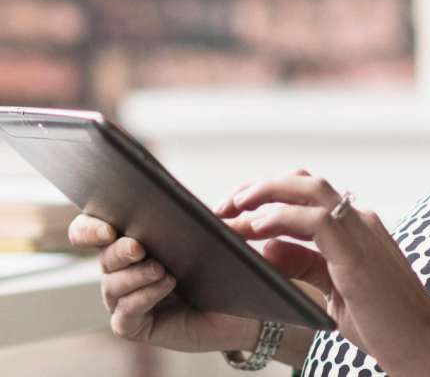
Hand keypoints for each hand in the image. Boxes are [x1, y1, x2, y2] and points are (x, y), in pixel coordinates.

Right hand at [67, 214, 259, 354]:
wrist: (239, 304)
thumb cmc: (220, 264)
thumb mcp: (208, 233)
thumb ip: (190, 218)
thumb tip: (176, 204)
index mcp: (130, 242)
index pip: (89, 231)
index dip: (89, 229)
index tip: (107, 229)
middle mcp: (121, 271)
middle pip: (103, 257)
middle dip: (119, 250)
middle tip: (139, 247)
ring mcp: (125, 300)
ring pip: (111, 285)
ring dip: (134, 275)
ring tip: (161, 269)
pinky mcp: (134, 326)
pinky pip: (125, 313)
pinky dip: (143, 297)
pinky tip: (165, 285)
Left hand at [216, 170, 429, 376]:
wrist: (425, 343)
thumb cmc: (385, 322)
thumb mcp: (334, 289)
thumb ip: (306, 264)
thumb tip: (268, 247)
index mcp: (355, 227)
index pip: (307, 194)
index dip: (268, 195)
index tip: (235, 209)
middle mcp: (359, 220)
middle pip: (304, 182)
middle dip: (259, 187)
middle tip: (225, 203)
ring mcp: (361, 231)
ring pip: (309, 189)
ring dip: (265, 194)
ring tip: (233, 208)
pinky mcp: (356, 252)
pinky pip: (316, 219)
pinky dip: (282, 217)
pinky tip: (257, 226)